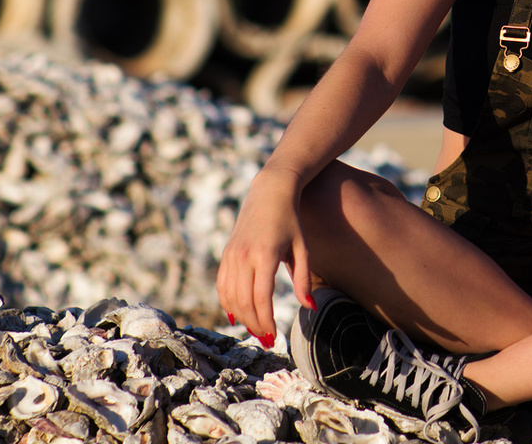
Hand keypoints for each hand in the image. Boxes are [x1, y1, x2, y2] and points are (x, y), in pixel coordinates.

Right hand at [215, 170, 313, 347]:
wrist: (270, 191)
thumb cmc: (291, 220)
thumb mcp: (302, 247)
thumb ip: (303, 278)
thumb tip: (309, 307)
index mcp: (265, 254)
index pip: (261, 298)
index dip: (266, 321)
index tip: (275, 337)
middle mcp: (244, 256)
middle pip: (244, 302)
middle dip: (254, 325)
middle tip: (267, 340)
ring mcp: (232, 254)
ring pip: (230, 296)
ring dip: (241, 317)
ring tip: (256, 330)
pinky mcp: (227, 253)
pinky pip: (222, 285)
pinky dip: (227, 303)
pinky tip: (236, 316)